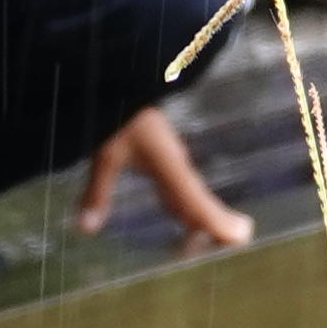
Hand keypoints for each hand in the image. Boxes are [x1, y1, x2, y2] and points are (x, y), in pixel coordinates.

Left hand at [73, 105, 250, 252]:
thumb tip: (85, 228)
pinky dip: (191, 210)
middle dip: (219, 226)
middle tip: (238, 245)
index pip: (197, 201)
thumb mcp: (107, 153)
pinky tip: (186, 223)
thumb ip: (98, 192)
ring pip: (197, 198)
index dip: (218, 221)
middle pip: (205, 203)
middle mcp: (180, 167)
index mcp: (170, 166)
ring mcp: (179, 163)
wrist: (128, 82)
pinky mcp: (172, 160)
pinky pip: (186, 191)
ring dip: (206, 220)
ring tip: (216, 243)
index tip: (241, 236)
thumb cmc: (121, 116)